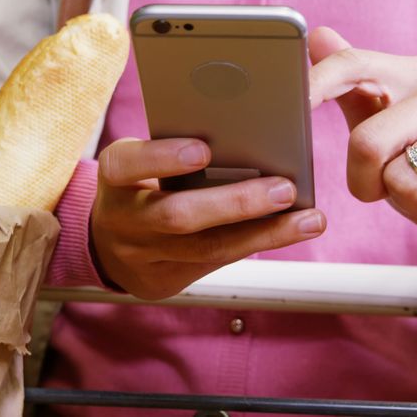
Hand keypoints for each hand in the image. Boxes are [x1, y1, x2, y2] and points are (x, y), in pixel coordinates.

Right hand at [90, 138, 325, 299]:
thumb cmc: (140, 184)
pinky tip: (290, 230)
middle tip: (284, 188)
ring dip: (264, 233)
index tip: (203, 150)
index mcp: (114, 176)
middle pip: (177, 215)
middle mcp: (121, 219)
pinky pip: (216, 264)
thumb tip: (246, 135)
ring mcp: (140, 257)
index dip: (162, 158)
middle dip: (235, 203)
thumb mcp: (143, 161)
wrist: (107, 243)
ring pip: (207, 248)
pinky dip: (257, 244)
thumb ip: (176, 150)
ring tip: (308, 219)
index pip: (128, 164)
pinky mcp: (163, 282)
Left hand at [308, 27, 416, 263]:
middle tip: (388, 186)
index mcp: (412, 74)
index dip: (317, 84)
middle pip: (367, 142)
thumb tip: (316, 35)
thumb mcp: (383, 126)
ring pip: (403, 180)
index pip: (353, 65)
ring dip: (408, 202)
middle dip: (365, 181)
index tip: (294, 105)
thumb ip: (351, 87)